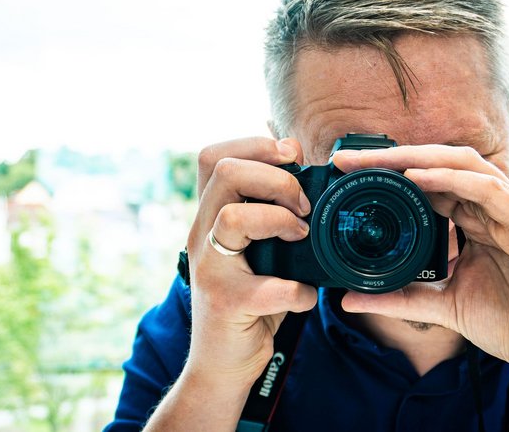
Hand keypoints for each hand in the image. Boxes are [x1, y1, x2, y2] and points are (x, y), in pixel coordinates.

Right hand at [184, 137, 316, 384]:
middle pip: (227, 172)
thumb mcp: (255, 249)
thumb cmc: (249, 300)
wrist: (222, 364)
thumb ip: (270, 214)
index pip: (215, 156)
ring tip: (302, 238)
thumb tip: (307, 171)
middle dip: (278, 179)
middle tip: (304, 207)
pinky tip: (306, 296)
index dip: (256, 145)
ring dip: (282, 221)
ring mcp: (208, 269)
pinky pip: (270, 286)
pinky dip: (299, 291)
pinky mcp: (226, 304)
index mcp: (210, 217)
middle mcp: (201, 236)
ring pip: (234, 217)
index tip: (293, 157)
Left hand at [332, 145, 508, 390]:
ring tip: (374, 162)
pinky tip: (417, 178)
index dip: (390, 175)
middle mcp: (496, 208)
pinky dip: (452, 180)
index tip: (347, 179)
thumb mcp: (447, 307)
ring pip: (463, 166)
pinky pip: (489, 191)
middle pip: (442, 165)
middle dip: (393, 159)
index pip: (431, 184)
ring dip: (415, 159)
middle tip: (346, 161)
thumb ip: (401, 298)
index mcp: (478, 221)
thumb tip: (350, 297)